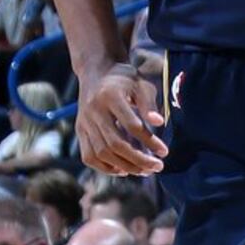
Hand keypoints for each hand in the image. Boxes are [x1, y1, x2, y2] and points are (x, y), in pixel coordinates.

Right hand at [76, 61, 167, 176]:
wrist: (96, 73)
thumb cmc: (124, 80)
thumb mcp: (140, 85)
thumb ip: (149, 103)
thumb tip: (159, 122)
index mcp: (110, 96)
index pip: (131, 125)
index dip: (149, 141)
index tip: (164, 152)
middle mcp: (93, 110)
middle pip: (115, 144)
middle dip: (138, 159)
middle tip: (157, 167)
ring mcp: (84, 122)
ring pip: (101, 153)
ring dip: (125, 166)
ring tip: (144, 171)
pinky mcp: (79, 131)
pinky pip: (89, 156)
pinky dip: (105, 167)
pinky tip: (123, 170)